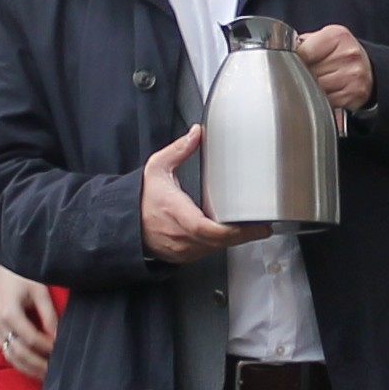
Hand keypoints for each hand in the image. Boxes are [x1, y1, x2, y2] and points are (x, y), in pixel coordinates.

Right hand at [0, 264, 58, 378]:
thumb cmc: (20, 275)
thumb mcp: (38, 290)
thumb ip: (49, 314)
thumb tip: (58, 337)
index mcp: (10, 313)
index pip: (31, 339)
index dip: (48, 347)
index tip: (62, 351)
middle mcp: (0, 325)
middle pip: (20, 353)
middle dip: (38, 365)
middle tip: (56, 371)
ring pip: (11, 357)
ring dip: (29, 369)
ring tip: (46, 375)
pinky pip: (7, 353)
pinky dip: (20, 363)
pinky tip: (34, 368)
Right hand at [140, 124, 263, 264]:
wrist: (125, 222)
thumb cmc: (141, 198)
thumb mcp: (157, 168)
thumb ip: (179, 150)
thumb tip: (196, 133)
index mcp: (175, 212)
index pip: (207, 229)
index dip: (233, 231)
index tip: (254, 225)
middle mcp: (180, 235)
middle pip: (219, 242)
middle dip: (243, 235)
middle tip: (262, 226)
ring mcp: (182, 249)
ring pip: (215, 250)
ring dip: (233, 241)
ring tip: (252, 229)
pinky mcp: (184, 256)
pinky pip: (208, 253)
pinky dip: (220, 244)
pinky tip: (231, 235)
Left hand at [295, 22, 374, 111]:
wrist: (369, 70)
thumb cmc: (341, 53)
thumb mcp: (325, 39)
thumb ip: (304, 42)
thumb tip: (281, 51)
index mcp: (337, 36)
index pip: (303, 52)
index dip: (294, 59)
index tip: (293, 62)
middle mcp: (348, 54)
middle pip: (309, 71)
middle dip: (303, 74)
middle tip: (308, 72)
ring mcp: (352, 75)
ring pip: (316, 87)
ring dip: (311, 87)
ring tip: (318, 80)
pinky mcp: (354, 93)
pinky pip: (326, 100)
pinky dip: (322, 98)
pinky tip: (327, 90)